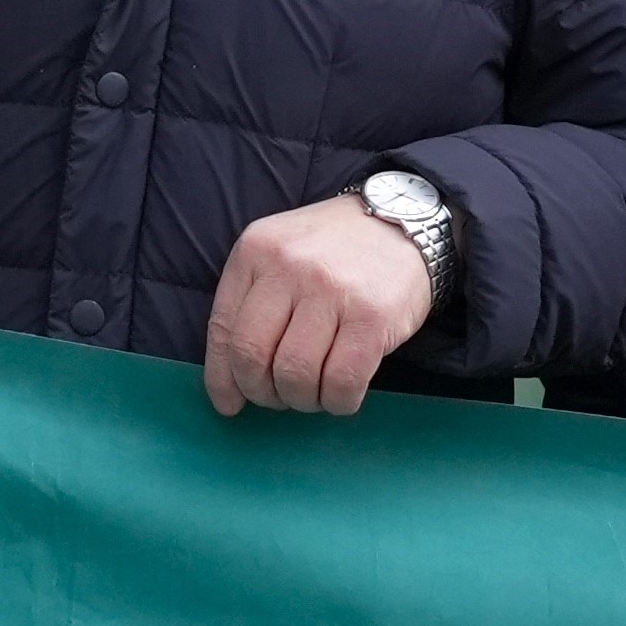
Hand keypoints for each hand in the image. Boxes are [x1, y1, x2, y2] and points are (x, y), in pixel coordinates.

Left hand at [201, 193, 436, 416]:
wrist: (403, 221)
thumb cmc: (334, 250)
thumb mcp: (279, 255)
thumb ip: (251, 306)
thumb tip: (227, 387)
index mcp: (255, 251)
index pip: (223, 329)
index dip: (222, 378)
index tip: (230, 403)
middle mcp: (288, 267)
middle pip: (252, 356)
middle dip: (262, 393)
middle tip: (281, 396)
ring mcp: (330, 291)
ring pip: (295, 374)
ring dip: (302, 399)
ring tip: (314, 392)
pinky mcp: (371, 316)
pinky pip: (342, 382)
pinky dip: (337, 402)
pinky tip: (341, 395)